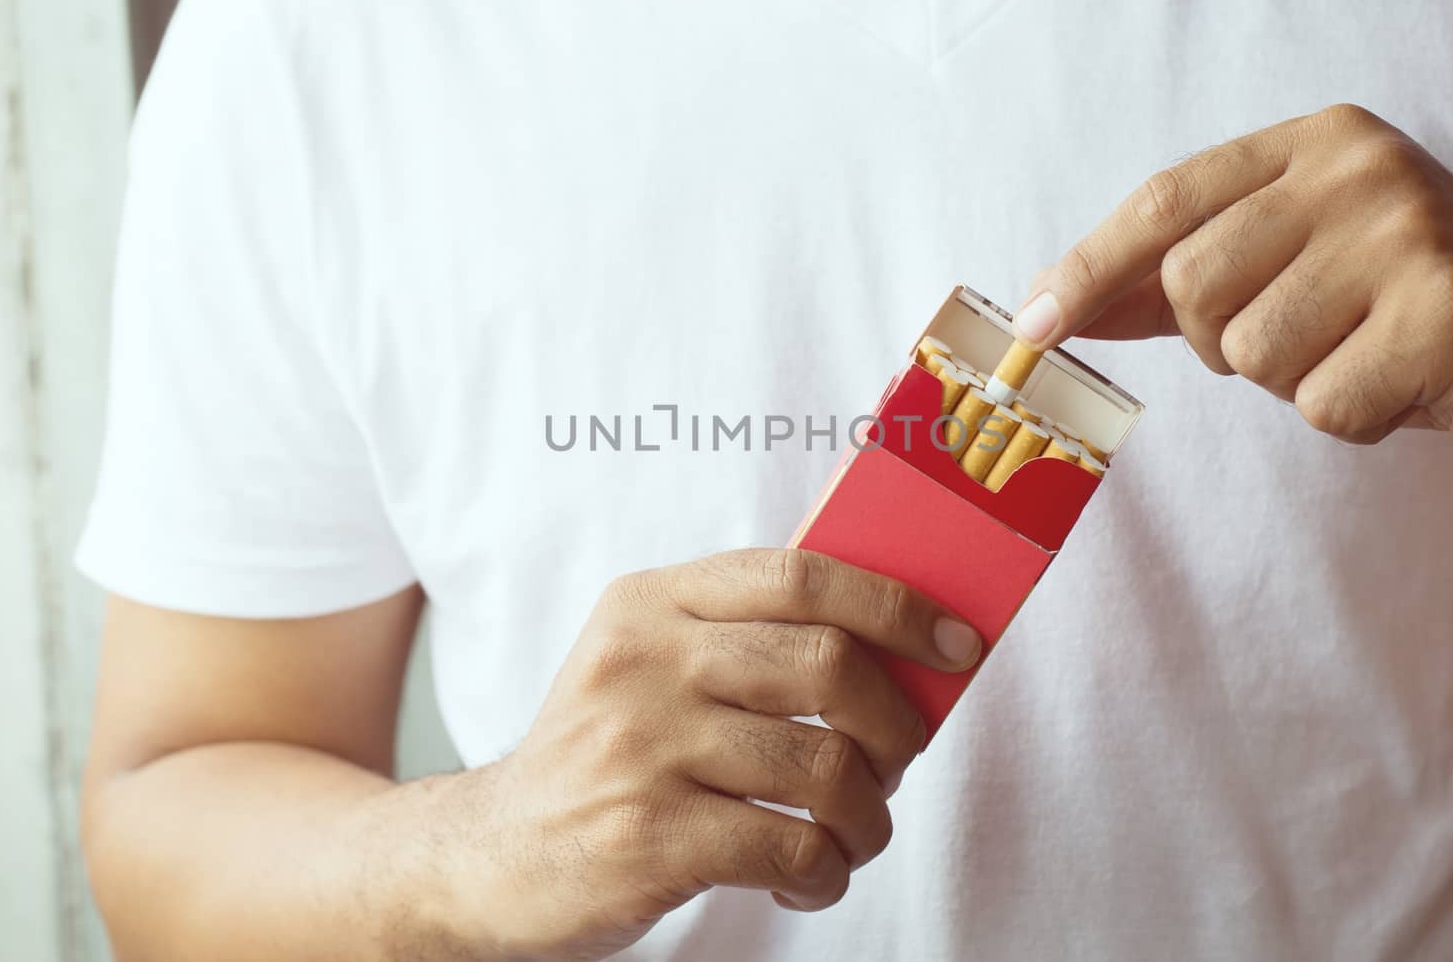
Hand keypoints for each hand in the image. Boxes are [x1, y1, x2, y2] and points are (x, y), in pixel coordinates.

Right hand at [437, 549, 980, 960]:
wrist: (494, 855)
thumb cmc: (610, 756)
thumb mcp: (654, 667)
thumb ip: (752, 641)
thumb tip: (904, 649)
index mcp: (652, 603)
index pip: (800, 575)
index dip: (896, 605)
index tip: (958, 643)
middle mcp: (643, 661)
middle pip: (828, 665)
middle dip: (896, 726)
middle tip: (895, 761)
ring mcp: (640, 748)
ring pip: (825, 766)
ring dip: (868, 816)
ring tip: (850, 834)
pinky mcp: (647, 836)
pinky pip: (793, 846)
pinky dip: (827, 872)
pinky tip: (808, 877)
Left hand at [1014, 104, 1452, 474]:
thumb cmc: (1401, 315)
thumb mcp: (1289, 273)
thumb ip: (1175, 283)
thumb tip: (1053, 307)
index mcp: (1318, 142)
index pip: (1165, 200)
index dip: (1088, 266)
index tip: (1031, 323)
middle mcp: (1362, 168)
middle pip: (1192, 284)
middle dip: (1223, 343)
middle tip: (1303, 341)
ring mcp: (1408, 232)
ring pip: (1251, 353)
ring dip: (1294, 382)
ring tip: (1363, 358)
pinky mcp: (1444, 311)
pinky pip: (1321, 403)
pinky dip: (1352, 419)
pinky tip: (1406, 388)